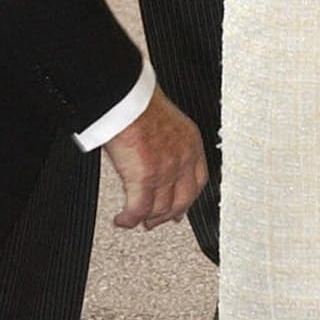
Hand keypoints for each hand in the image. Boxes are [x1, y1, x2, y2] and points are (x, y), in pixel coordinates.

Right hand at [103, 86, 207, 229]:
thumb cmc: (138, 101)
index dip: (188, 200)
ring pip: (159, 208)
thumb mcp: (166, 120)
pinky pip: (138, 209)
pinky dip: (129, 219)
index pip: (198, 181)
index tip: (179, 209)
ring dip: (145, 218)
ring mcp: (165, 170)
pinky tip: (122, 220)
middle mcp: (182, 159)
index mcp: (191, 143)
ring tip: (133, 220)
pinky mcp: (144, 178)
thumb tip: (154, 152)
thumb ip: (166, 141)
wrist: (126, 96)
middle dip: (166, 216)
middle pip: (181, 200)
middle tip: (154, 222)